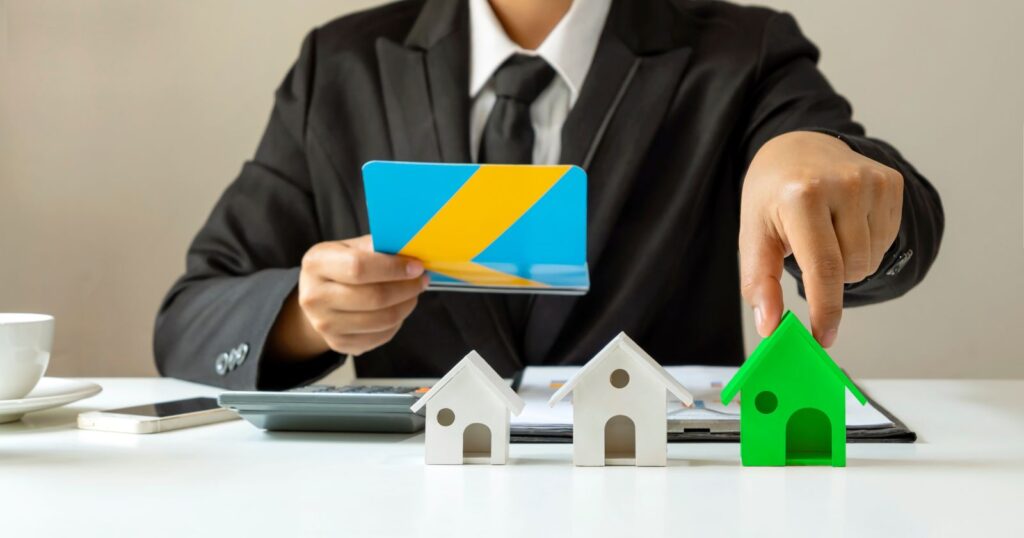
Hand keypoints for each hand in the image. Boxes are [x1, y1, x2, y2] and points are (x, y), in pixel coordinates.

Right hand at [270, 235, 428, 359]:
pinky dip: (397, 322)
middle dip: (406, 289)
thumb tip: (409, 250)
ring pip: (382, 320)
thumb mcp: (350, 247)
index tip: (416, 267)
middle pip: (374, 297)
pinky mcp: (339, 343)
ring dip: (406, 306)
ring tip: (412, 294)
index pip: (359, 267)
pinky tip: (398, 309)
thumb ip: (376, 246)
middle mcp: (314, 297)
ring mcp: (325, 324)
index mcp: (316, 264)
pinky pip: (381, 336)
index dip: (394, 268)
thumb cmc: (339, 267)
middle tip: (421, 281)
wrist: (317, 298)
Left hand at [739, 131, 902, 346]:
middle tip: (808, 252)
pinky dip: (865, 243)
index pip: (823, 268)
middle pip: (851, 269)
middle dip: (829, 278)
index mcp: (803, 197)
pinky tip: (844, 222)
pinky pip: (886, 241)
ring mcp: (873, 181)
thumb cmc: (772, 196)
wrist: (797, 148)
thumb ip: (759, 282)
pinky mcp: (892, 182)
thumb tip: (770, 326)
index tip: (821, 338)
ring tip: (825, 234)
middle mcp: (843, 184)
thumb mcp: (753, 234)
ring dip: (848, 262)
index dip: (825, 310)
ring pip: (871, 259)